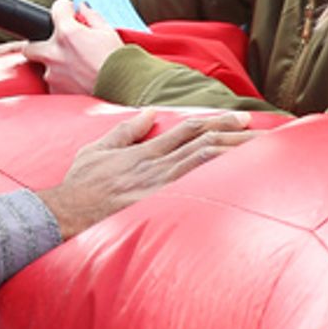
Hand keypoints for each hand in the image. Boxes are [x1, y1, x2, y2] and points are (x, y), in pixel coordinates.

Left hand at [23, 0, 123, 94]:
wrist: (126, 92)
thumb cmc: (120, 63)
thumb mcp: (109, 33)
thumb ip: (92, 17)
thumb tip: (83, 9)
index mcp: (67, 34)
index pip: (56, 9)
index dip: (65, 9)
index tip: (69, 13)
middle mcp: (54, 54)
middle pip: (29, 45)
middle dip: (38, 42)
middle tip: (54, 44)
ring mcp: (52, 75)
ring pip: (43, 67)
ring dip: (54, 64)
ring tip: (75, 68)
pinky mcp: (56, 92)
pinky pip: (53, 83)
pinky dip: (61, 81)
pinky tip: (78, 81)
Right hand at [37, 109, 256, 238]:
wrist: (63, 213)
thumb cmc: (79, 185)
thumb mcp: (97, 149)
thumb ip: (126, 130)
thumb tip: (151, 114)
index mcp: (144, 151)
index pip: (189, 130)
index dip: (218, 121)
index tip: (241, 118)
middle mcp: (156, 166)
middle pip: (205, 144)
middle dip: (236, 135)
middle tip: (264, 132)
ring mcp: (158, 188)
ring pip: (204, 164)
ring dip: (234, 155)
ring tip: (260, 152)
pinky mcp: (157, 209)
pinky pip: (194, 193)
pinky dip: (218, 184)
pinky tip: (239, 185)